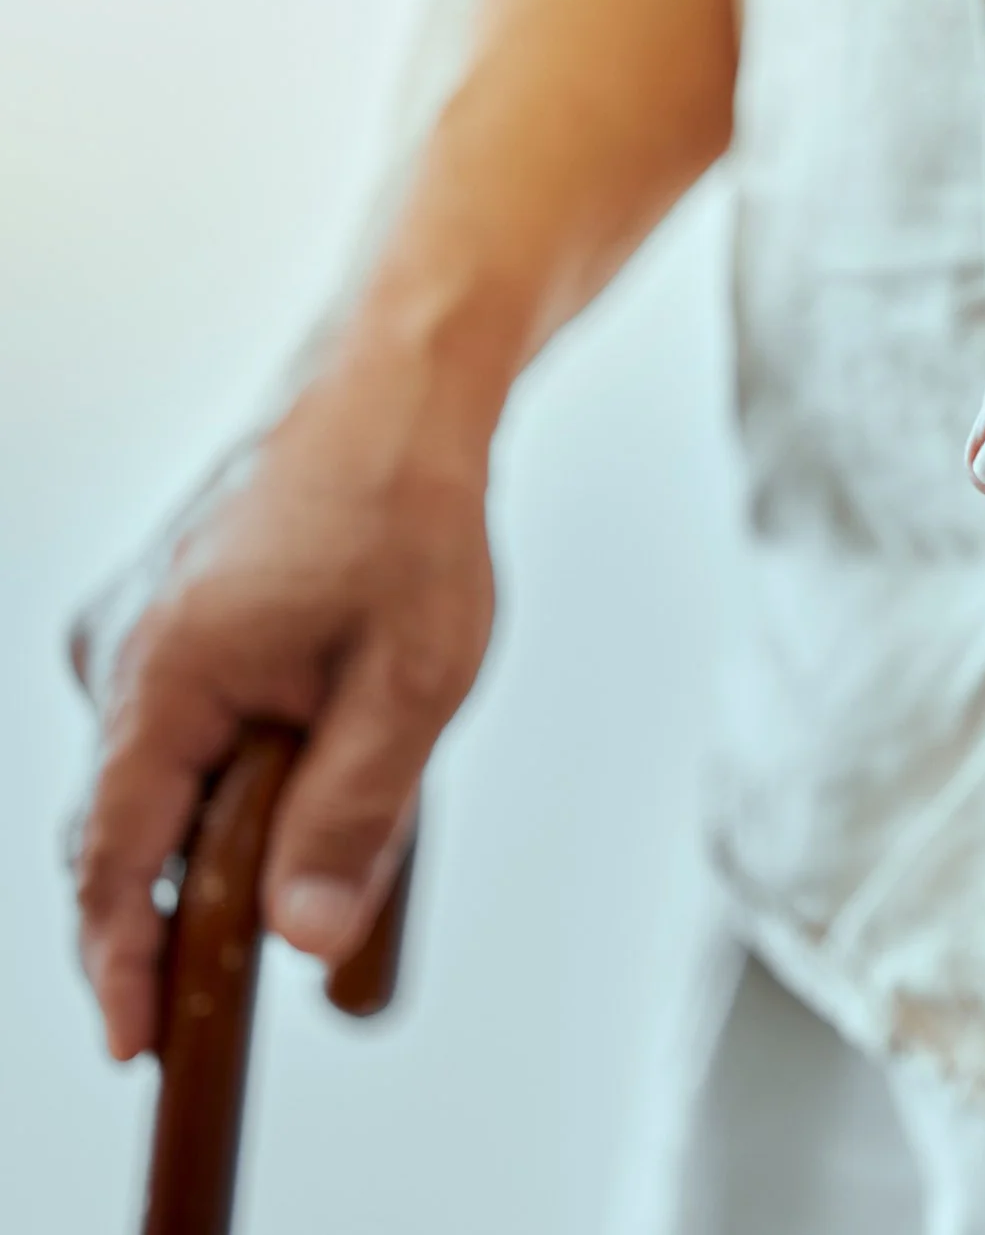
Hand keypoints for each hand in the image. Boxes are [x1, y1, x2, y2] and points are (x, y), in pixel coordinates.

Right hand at [66, 364, 494, 1060]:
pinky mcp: (164, 620)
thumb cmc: (408, 518)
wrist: (394, 397)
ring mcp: (134, 633)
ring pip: (165, 777)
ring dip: (228, 824)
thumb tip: (301, 939)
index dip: (121, 961)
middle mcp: (119, 655)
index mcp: (162, 676)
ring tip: (331, 820)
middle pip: (129, 827)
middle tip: (242, 978)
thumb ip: (355, 816)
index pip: (114, 858)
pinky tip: (319, 746)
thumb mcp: (415, 684)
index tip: (138, 1042)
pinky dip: (236, 765)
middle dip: (181, 907)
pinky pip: (184, 726)